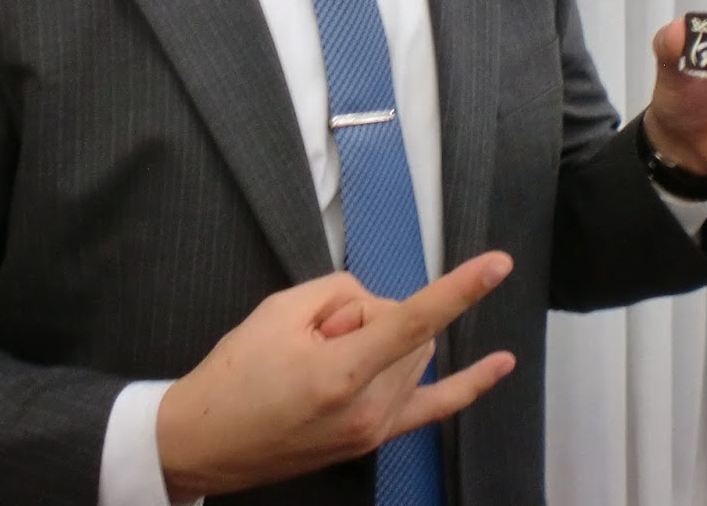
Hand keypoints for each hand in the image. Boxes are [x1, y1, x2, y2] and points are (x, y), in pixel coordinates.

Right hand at [155, 252, 516, 498]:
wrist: (205, 440)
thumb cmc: (235, 375)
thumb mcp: (280, 310)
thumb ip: (341, 291)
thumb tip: (374, 305)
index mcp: (341, 375)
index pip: (413, 320)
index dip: (459, 289)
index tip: (497, 265)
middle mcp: (368, 409)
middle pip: (405, 328)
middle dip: (371, 314)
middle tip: (318, 333)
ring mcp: (374, 430)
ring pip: (414, 353)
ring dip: (382, 340)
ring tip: (322, 361)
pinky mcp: (374, 439)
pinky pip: (434, 406)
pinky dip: (469, 383)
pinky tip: (501, 364)